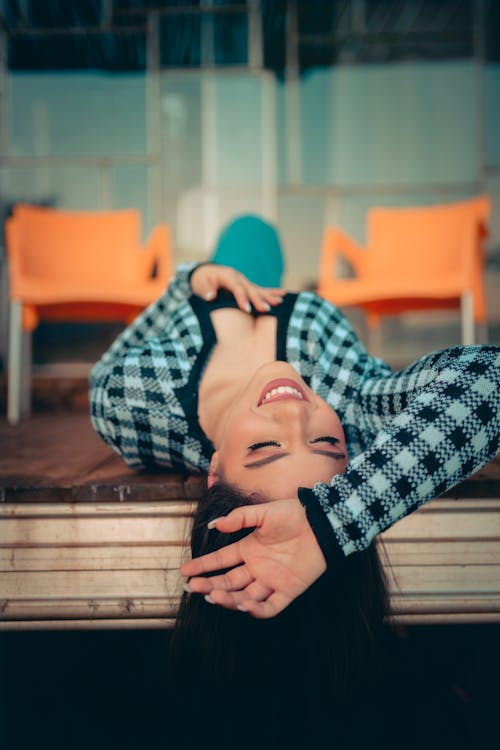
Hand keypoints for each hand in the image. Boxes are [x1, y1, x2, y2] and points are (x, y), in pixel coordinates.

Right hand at [180, 498, 326, 617]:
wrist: (321, 523)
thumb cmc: (292, 515)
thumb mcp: (263, 513)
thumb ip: (239, 519)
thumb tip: (214, 525)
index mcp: (249, 549)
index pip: (220, 561)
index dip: (202, 566)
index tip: (184, 571)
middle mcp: (257, 567)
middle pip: (228, 582)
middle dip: (209, 585)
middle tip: (193, 587)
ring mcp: (271, 580)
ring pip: (244, 596)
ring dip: (229, 598)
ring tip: (213, 595)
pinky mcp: (288, 590)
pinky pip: (270, 607)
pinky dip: (257, 610)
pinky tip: (243, 605)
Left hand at [190, 264, 284, 312]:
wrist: (206, 272)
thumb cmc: (202, 280)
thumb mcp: (200, 284)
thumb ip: (205, 290)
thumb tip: (210, 296)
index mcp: (227, 276)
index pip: (237, 288)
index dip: (242, 298)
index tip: (247, 309)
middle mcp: (238, 277)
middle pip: (250, 289)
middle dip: (258, 299)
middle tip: (266, 309)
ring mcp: (244, 281)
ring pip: (258, 289)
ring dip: (268, 296)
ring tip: (279, 302)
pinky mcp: (247, 286)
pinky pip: (260, 289)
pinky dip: (271, 292)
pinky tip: (283, 294)